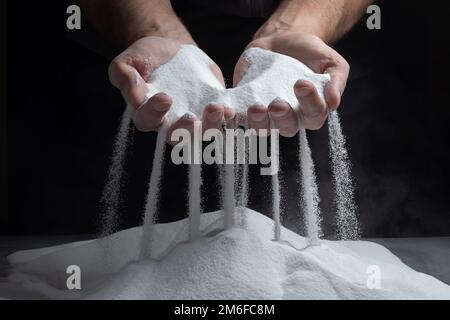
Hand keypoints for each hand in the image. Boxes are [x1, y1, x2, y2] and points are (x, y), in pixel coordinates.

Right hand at [109, 36, 233, 142]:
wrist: (172, 49)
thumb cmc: (147, 57)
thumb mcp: (128, 60)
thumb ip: (124, 76)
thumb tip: (135, 96)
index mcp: (145, 114)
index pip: (147, 120)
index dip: (155, 113)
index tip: (165, 98)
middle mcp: (169, 123)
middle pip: (177, 136)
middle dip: (185, 129)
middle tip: (192, 118)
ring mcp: (193, 120)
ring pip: (202, 133)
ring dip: (211, 125)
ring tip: (217, 109)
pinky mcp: (211, 112)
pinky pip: (220, 120)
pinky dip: (226, 117)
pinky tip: (230, 109)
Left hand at [234, 31, 348, 135]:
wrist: (283, 38)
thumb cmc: (310, 54)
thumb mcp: (330, 62)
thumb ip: (335, 81)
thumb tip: (334, 102)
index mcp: (312, 111)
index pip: (314, 116)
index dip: (310, 104)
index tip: (302, 83)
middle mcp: (289, 118)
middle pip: (287, 127)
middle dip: (283, 117)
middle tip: (278, 104)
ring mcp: (267, 115)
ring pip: (263, 128)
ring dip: (259, 121)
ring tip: (256, 107)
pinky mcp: (246, 107)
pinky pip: (240, 117)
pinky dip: (234, 115)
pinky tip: (230, 110)